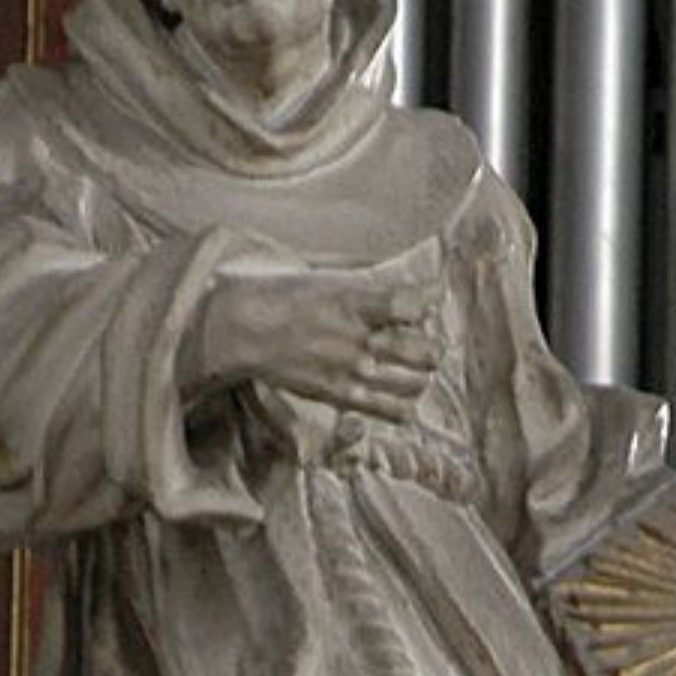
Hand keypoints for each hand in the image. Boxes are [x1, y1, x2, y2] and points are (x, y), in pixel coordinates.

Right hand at [186, 271, 443, 422]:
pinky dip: (403, 406)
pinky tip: (403, 399)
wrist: (239, 330)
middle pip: (422, 350)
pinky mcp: (338, 394)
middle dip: (432, 346)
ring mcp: (349, 370)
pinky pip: (389, 410)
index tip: (436, 292)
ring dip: (421, 375)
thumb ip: (358, 274)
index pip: (410, 304)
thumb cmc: (276, 295)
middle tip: (427, 341)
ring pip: (412, 382)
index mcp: (352, 301)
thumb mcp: (319, 272)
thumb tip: (391, 266)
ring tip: (415, 369)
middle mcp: (357, 338)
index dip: (431, 297)